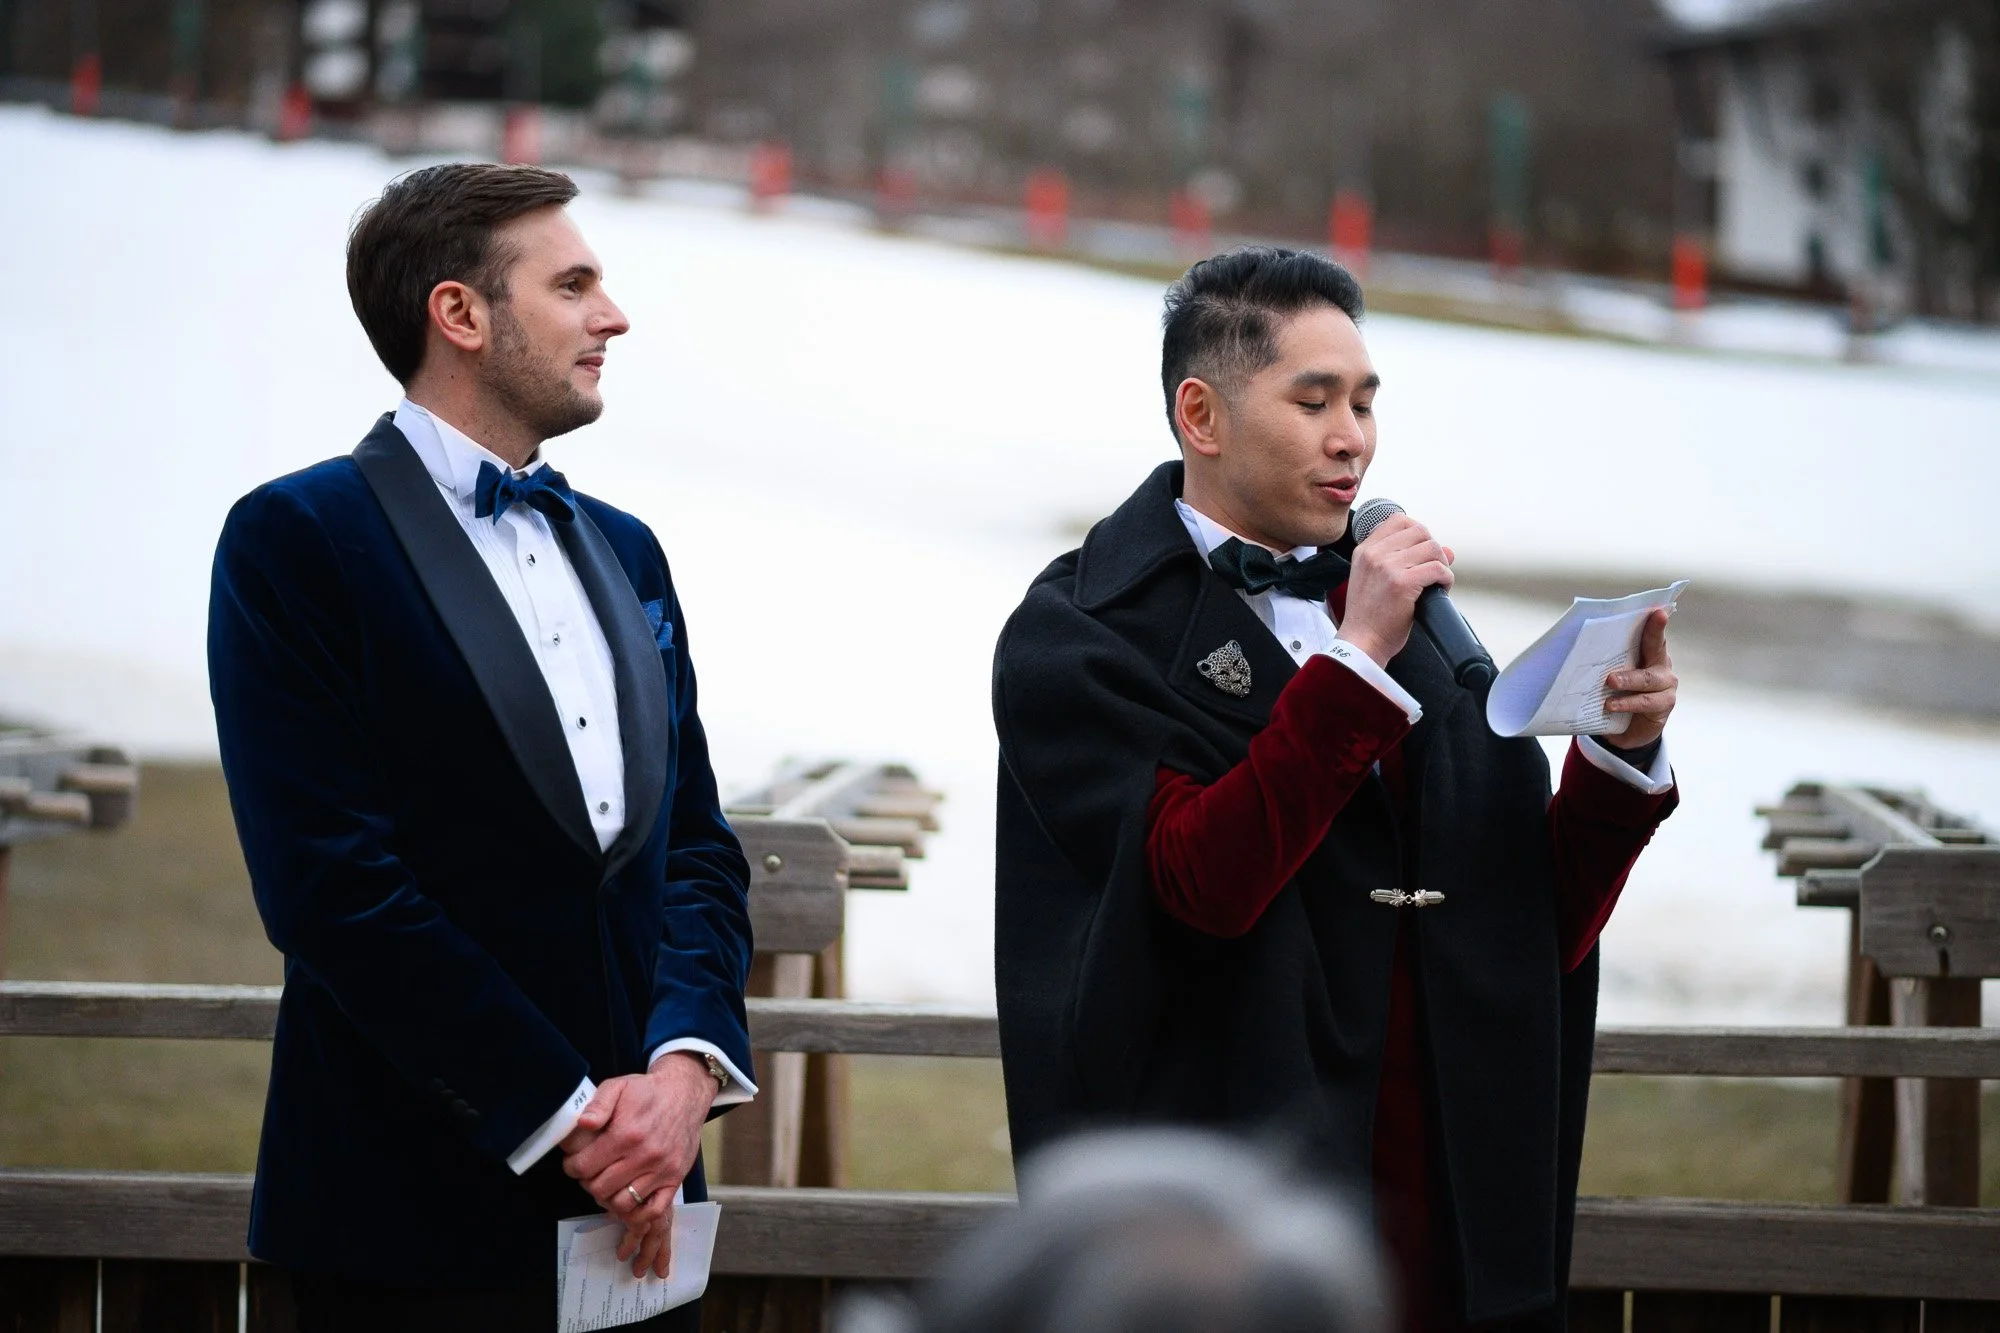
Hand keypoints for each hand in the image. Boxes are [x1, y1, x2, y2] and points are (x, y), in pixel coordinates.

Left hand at [560, 1053, 716, 1277]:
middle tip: (589, 1172)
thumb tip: (583, 1123)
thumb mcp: (618, 1086)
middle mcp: (645, 1155)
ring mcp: (662, 1170)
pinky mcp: (675, 1179)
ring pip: (622, 1204)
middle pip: (600, 1188)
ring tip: (606, 1183)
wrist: (685, 1093)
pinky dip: (636, 1213)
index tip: (573, 1162)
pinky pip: (653, 1210)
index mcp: (626, 1133)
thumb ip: (598, 1104)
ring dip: (608, 1198)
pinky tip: (627, 1199)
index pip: (584, 1167)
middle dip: (587, 1182)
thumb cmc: (647, 1092)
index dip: (572, 1167)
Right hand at [1338, 513, 1454, 666]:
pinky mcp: (1402, 583)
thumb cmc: (1370, 616)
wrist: (1361, 642)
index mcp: (1364, 551)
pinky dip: (1446, 578)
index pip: (1398, 520)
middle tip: (1432, 568)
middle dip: (1433, 548)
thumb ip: (1405, 560)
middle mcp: (1374, 554)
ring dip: (1442, 564)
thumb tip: (1447, 551)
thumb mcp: (1377, 581)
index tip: (1421, 552)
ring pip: (1432, 548)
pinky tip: (1441, 588)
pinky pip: (1437, 568)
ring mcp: (1387, 567)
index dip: (1418, 532)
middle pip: (1420, 531)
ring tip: (1437, 581)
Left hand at [1602, 609, 1676, 748]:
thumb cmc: (1617, 694)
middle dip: (1649, 636)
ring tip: (1610, 681)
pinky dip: (1627, 703)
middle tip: (1629, 637)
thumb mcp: (1611, 674)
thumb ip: (1605, 660)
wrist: (1627, 730)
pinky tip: (1611, 705)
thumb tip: (1574, 647)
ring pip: (1647, 679)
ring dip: (1628, 679)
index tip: (1657, 610)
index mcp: (1649, 652)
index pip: (1651, 633)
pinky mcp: (1664, 704)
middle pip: (1656, 648)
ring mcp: (1665, 685)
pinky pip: (1646, 702)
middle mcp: (1661, 664)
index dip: (1655, 622)